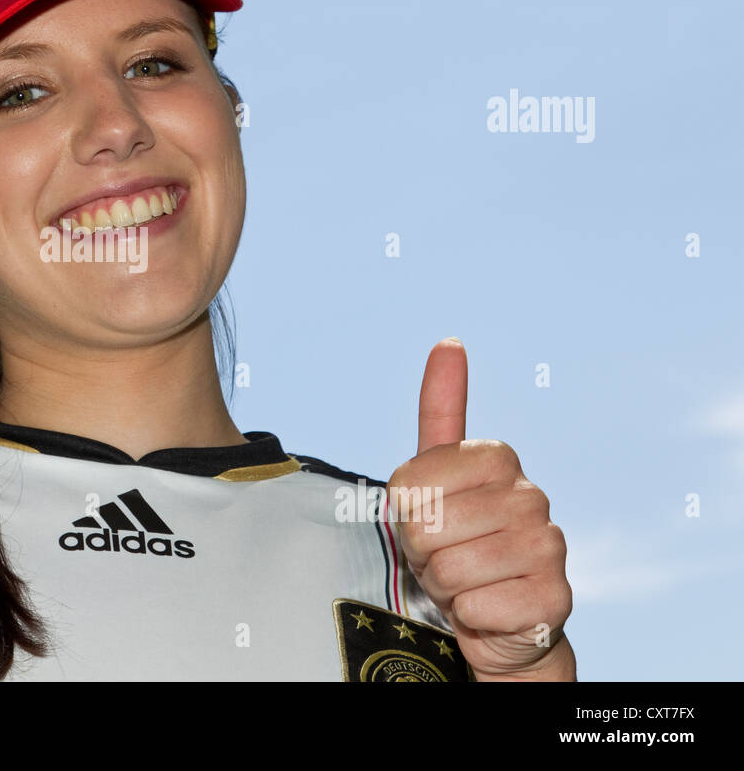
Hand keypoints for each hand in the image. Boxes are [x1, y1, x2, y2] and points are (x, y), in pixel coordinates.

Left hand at [386, 338, 574, 680]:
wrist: (498, 618)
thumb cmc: (456, 542)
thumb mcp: (433, 476)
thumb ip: (439, 410)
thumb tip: (449, 341)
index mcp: (496, 458)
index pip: (408, 484)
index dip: (404, 513)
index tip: (428, 520)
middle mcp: (531, 495)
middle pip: (426, 528)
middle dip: (423, 553)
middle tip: (447, 557)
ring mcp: (550, 546)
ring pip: (449, 569)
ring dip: (445, 586)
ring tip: (467, 582)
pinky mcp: (555, 598)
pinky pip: (476, 606)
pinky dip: (470, 616)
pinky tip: (489, 609)